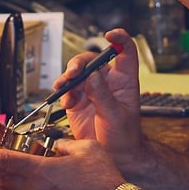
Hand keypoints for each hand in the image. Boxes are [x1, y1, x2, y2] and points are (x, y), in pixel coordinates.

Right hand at [54, 28, 141, 153]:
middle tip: (73, 72)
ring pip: (77, 72)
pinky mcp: (78, 100)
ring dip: (68, 76)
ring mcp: (91, 89)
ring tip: (63, 85)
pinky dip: (64, 92)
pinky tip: (66, 102)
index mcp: (124, 80)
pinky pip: (67, 89)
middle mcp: (107, 80)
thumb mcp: (115, 116)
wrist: (114, 155)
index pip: (125, 52)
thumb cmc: (124, 135)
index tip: (110, 35)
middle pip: (93, 59)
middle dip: (80, 63)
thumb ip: (103, 96)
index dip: (120, 39)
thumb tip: (92, 75)